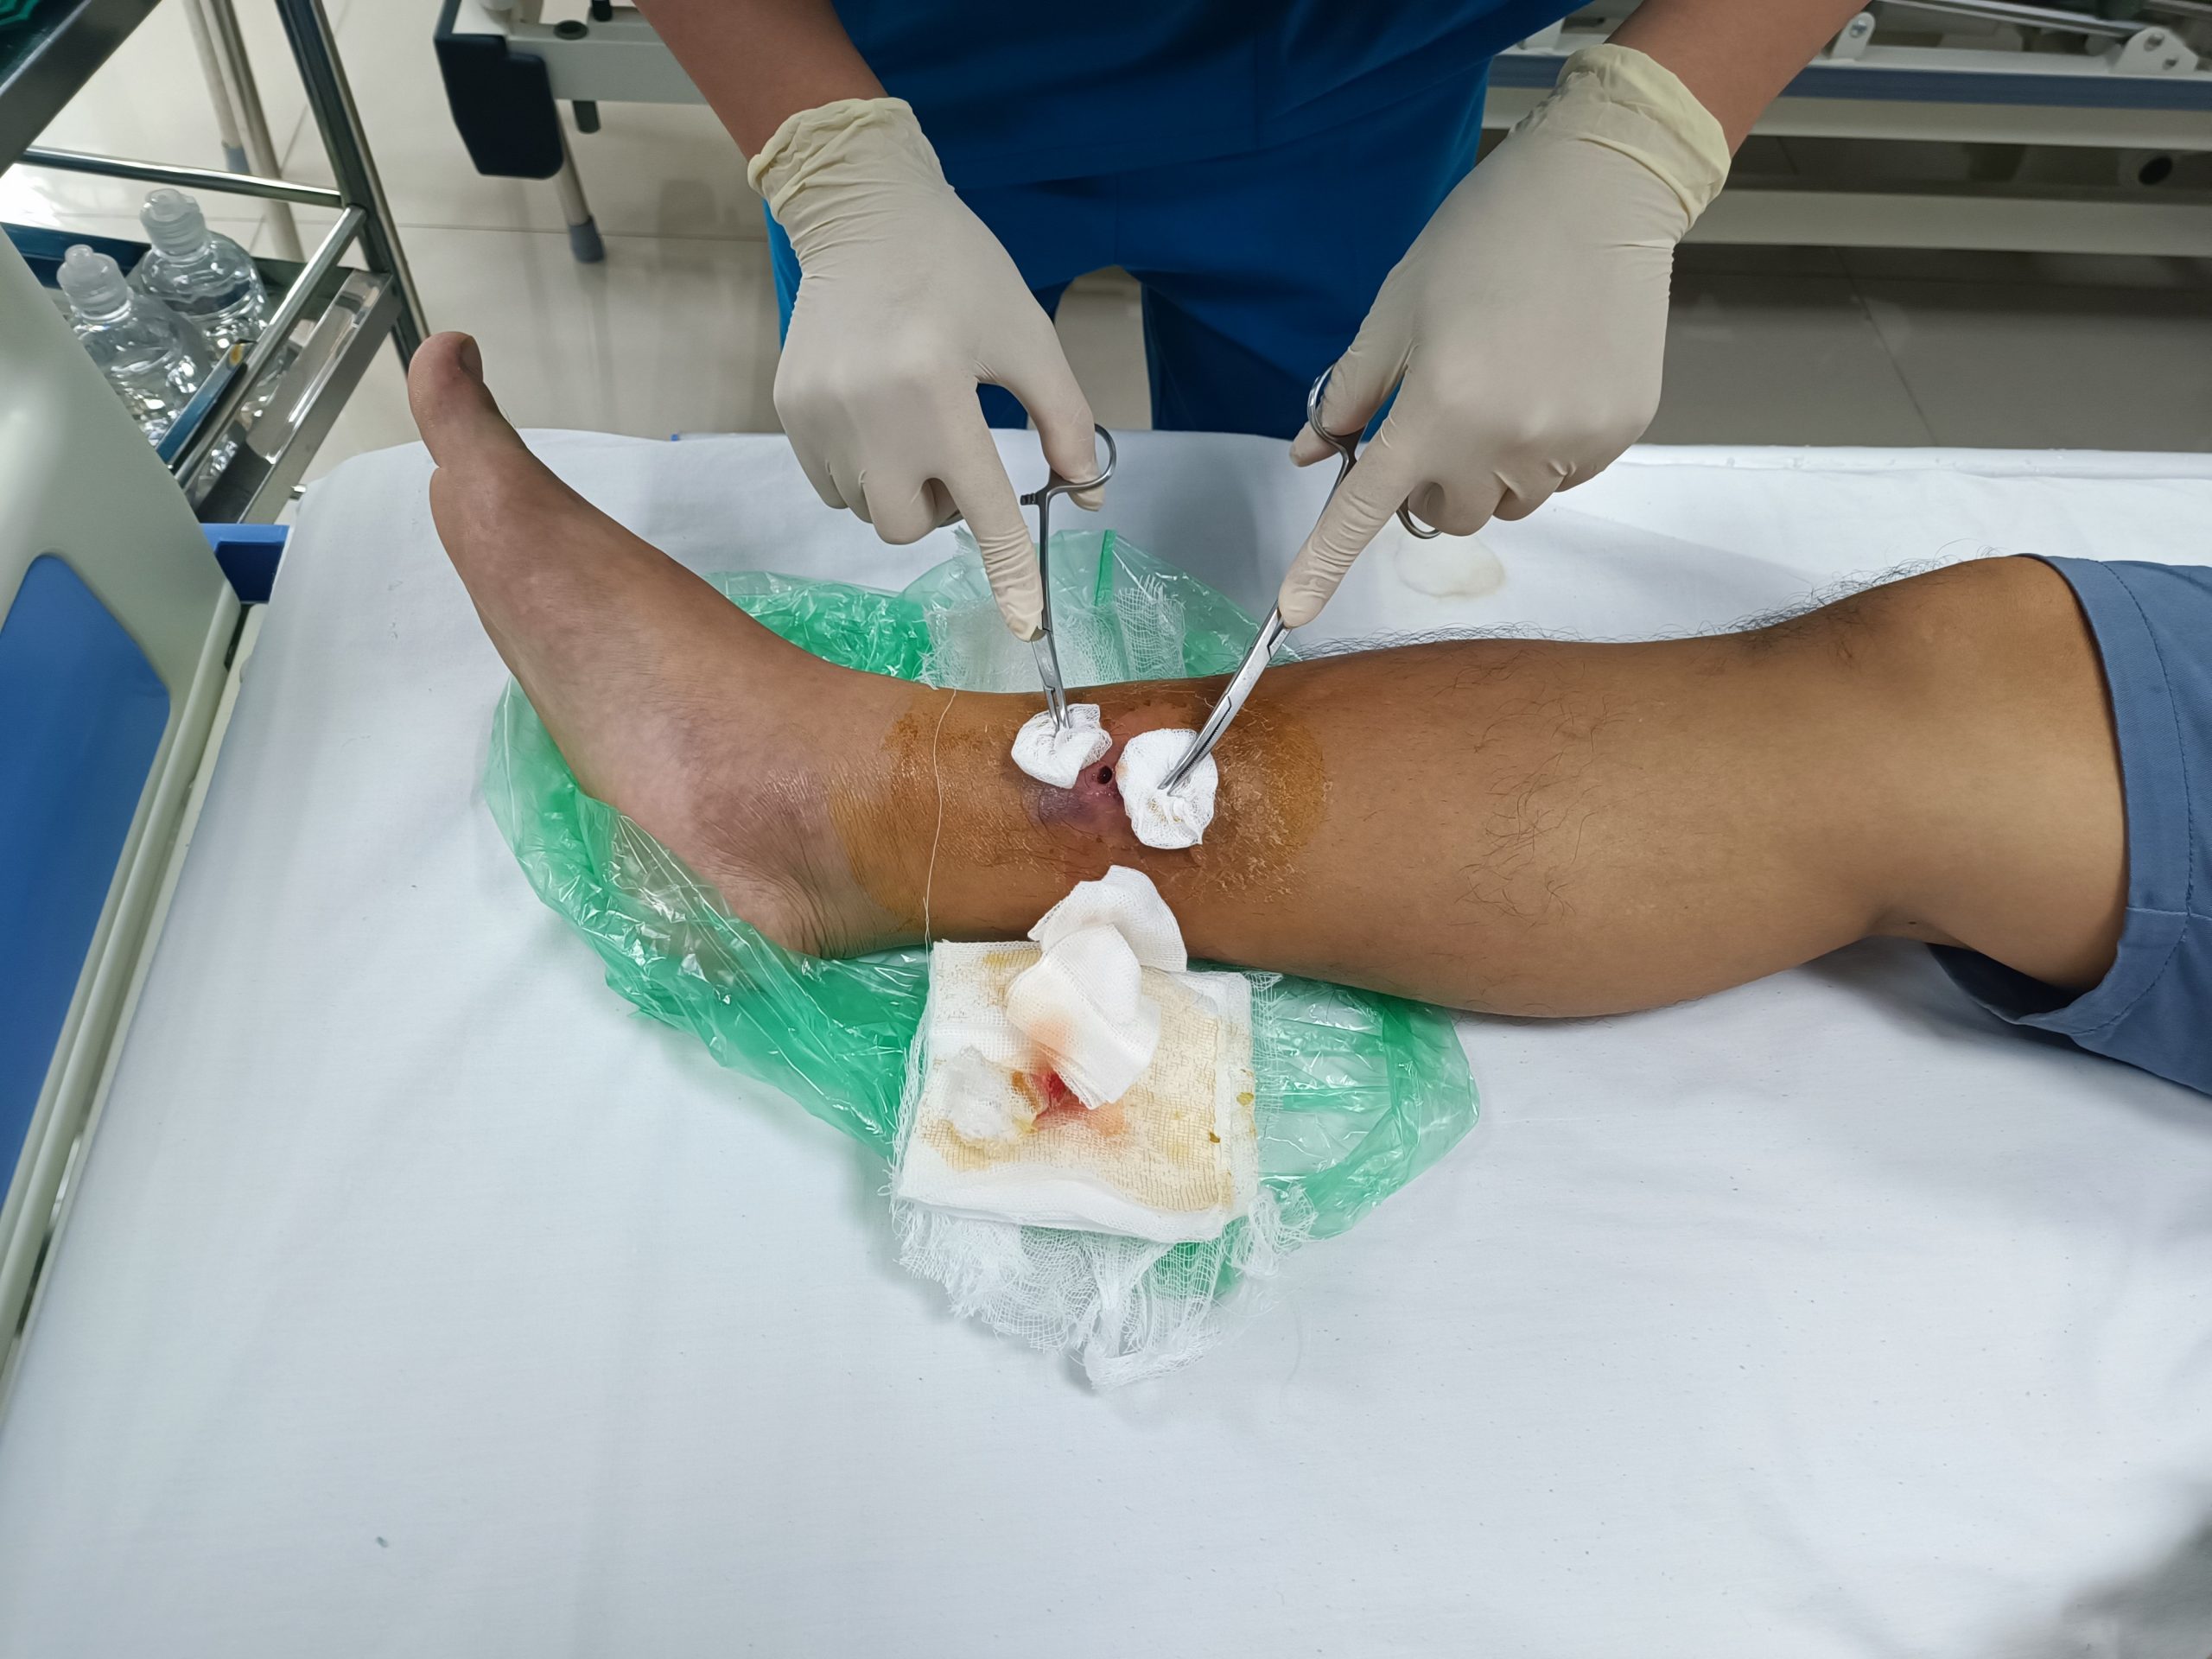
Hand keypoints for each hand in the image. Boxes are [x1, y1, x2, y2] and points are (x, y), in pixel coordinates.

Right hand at [750, 98, 1099, 638]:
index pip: (983, 508)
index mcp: (936, 391)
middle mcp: (869, 412)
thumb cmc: (960, 271)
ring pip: (868, 508)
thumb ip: (1065, 421)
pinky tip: (875, 415)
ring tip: (911, 424)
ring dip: (900, 490)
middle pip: (907, 527)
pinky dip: (862, 470)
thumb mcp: (1028, 337)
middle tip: (952, 457)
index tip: (1026, 625)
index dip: (1009, 572)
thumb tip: (1089, 496)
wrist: (863, 210)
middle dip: (938, 512)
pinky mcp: (788, 409)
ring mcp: (818, 415)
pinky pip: (831, 482)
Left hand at [1278, 46, 1730, 628]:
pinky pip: (1562, 476)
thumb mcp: (1396, 308)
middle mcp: (1504, 442)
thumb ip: (1352, 391)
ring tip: (1502, 390)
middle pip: (1448, 517)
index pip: (1366, 510)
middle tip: (1438, 416)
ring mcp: (1569, 443)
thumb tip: (1312, 452)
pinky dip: (1545, 450)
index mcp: (1437, 410)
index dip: (1324, 564)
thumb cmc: (1484, 237)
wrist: (1603, 189)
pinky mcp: (1620, 432)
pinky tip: (1551, 380)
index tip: (1292, 613)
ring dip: (1488, 472)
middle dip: (1430, 485)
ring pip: (1507, 503)